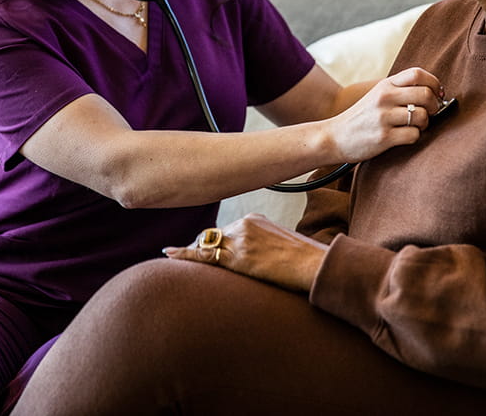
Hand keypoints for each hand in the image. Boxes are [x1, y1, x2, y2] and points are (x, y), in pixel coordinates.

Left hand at [164, 214, 326, 293]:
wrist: (316, 266)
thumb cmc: (307, 261)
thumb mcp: (284, 246)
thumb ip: (266, 246)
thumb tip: (263, 260)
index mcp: (256, 219)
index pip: (227, 229)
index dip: (215, 241)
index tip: (205, 245)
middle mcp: (245, 224)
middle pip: (214, 236)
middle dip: (203, 247)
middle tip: (184, 255)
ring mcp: (240, 240)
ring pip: (207, 244)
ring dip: (193, 253)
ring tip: (175, 257)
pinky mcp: (238, 257)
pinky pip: (204, 255)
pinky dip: (184, 254)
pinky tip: (169, 254)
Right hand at [326, 67, 446, 162]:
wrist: (334, 137)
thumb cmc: (362, 118)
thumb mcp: (377, 96)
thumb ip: (400, 90)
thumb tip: (434, 93)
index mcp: (385, 85)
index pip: (417, 73)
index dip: (434, 83)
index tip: (437, 94)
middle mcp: (384, 98)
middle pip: (425, 94)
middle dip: (434, 106)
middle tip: (430, 113)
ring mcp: (383, 117)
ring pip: (422, 116)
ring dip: (425, 124)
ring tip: (415, 126)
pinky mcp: (383, 137)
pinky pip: (414, 135)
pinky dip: (414, 137)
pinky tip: (404, 137)